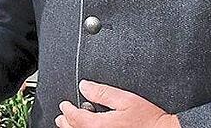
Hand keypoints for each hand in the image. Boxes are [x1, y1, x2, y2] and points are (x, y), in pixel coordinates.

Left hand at [55, 80, 179, 127]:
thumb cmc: (148, 118)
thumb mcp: (125, 99)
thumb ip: (103, 92)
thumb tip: (85, 86)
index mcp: (100, 124)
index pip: (75, 117)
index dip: (67, 109)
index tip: (64, 104)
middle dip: (66, 121)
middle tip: (62, 115)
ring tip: (69, 124)